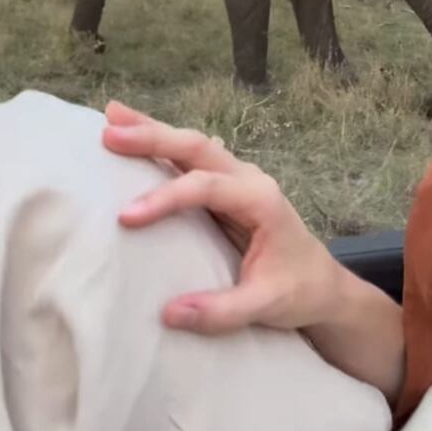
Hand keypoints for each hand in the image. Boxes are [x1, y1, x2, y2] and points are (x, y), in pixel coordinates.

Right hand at [102, 101, 344, 336]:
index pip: (206, 188)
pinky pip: (190, 157)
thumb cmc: (299, 290)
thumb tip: (169, 314)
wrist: (322, 284)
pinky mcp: (225, 186)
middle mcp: (248, 179)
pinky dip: (160, 142)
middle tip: (109, 133)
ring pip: (192, 144)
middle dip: (153, 137)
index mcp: (261, 200)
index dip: (166, 198)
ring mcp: (237, 178)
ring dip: (152, 131)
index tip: (126, 217)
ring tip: (111, 116)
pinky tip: (133, 131)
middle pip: (197, 147)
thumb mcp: (267, 305)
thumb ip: (222, 311)